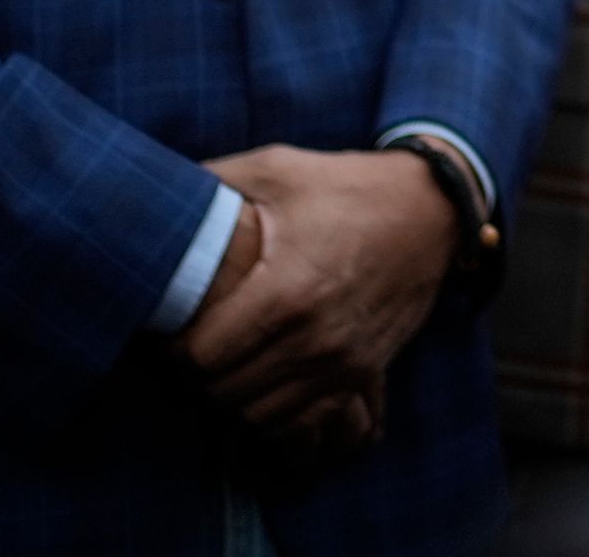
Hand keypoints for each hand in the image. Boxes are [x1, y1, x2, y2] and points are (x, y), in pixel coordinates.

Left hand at [175, 146, 460, 440]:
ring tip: (232, 356)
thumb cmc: (347, 186)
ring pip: (259, 414)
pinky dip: (276, 408)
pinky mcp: (364, 374)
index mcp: (287, 291)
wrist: (433, 209)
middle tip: (199, 340)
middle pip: (224, 390)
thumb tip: (155, 186)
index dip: (177, 345)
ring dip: (236, 392)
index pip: (201, 357)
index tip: (176, 325)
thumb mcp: (278, 168)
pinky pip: (301, 421)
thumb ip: (213, 180)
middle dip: (201, 371)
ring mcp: (343, 363)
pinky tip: (268, 373)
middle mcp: (316, 338)